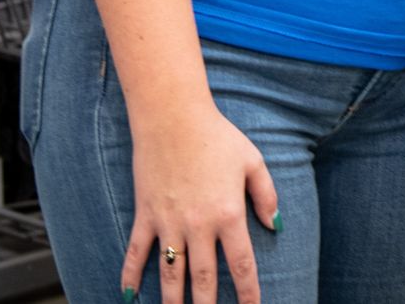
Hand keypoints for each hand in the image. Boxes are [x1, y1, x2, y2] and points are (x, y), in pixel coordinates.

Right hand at [127, 104, 278, 303]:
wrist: (174, 118)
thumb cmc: (217, 137)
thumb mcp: (252, 161)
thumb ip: (266, 195)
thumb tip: (275, 226)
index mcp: (228, 213)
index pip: (241, 263)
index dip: (247, 291)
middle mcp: (198, 224)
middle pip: (203, 278)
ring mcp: (169, 222)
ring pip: (170, 274)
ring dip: (173, 301)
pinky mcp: (146, 216)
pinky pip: (137, 253)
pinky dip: (131, 276)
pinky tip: (130, 297)